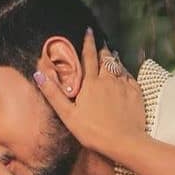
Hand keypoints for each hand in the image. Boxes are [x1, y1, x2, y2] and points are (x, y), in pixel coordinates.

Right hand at [33, 28, 145, 164]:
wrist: (125, 143)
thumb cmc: (94, 132)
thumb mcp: (68, 115)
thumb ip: (54, 94)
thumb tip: (38, 73)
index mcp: (91, 83)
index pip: (88, 56)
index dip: (88, 42)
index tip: (88, 31)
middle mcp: (108, 79)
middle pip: (105, 58)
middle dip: (103, 49)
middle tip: (102, 43)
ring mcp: (123, 86)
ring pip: (118, 66)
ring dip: (115, 59)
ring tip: (113, 54)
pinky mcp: (136, 94)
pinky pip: (130, 77)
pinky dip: (126, 72)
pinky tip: (125, 73)